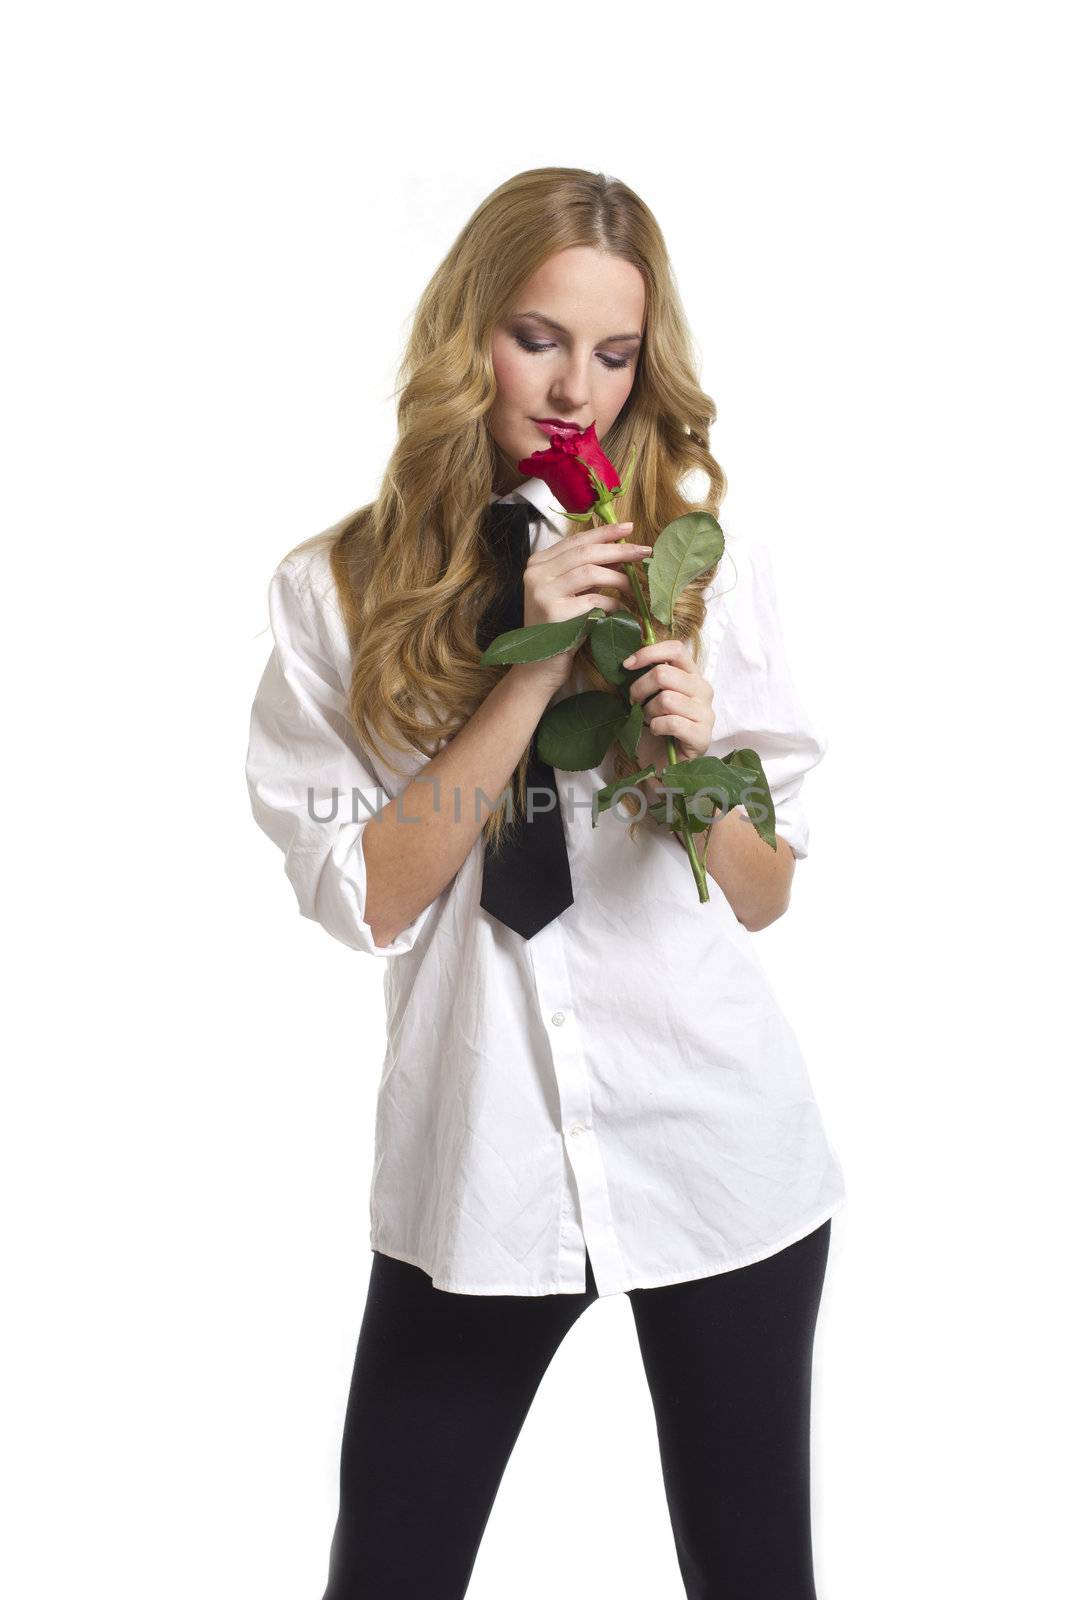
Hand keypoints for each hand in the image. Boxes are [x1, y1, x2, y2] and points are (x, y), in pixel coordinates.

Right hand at [515, 521, 653, 694]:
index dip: (605, 533)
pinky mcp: (555, 614)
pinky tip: (624, 611)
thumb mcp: (570, 594)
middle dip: (619, 550)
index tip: (629, 528)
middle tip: (645, 552)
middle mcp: (535, 574)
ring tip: (635, 588)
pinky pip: (595, 601)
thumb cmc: (559, 630)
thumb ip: (588, 571)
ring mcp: (543, 593)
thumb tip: (620, 552)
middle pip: (586, 553)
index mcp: (538, 564)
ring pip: (591, 572)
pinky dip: (614, 604)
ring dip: (619, 579)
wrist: (539, 668)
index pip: (576, 541)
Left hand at [622, 639, 715, 764]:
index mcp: (691, 675)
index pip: (676, 649)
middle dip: (640, 688)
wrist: (662, 764)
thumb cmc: (655, 728)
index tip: (627, 665)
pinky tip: (657, 732)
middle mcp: (703, 690)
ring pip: (666, 699)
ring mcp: (706, 713)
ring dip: (648, 712)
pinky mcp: (703, 735)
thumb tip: (628, 661)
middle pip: (664, 674)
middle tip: (634, 703)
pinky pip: (672, 722)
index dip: (648, 653)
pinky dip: (657, 727)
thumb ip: (647, 677)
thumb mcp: (648, 697)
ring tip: (649, 721)